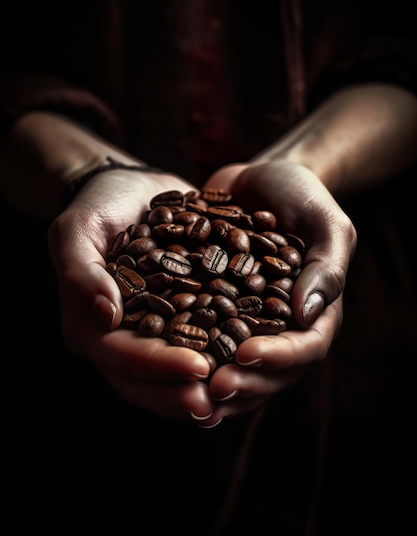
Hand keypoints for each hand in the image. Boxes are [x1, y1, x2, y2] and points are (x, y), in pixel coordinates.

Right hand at [47, 167, 215, 419]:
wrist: (130, 189)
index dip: (157, 366)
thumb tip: (107, 314)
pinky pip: (198, 347)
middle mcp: (119, 337)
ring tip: (240, 394)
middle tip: (220, 402)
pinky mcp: (178, 319)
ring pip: (172, 376)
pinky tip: (251, 367)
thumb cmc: (99, 205)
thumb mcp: (78, 227)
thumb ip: (80, 269)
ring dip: (203, 389)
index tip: (197, 368)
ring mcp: (149, 332)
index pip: (120, 356)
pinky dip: (220, 360)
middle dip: (181, 392)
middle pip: (146, 380)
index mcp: (89, 323)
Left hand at [192, 160, 355, 426]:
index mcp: (314, 311)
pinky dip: (187, 353)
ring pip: (235, 365)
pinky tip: (162, 360)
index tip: (246, 354)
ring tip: (187, 390)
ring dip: (213, 381)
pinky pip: (203, 336)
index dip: (278, 357)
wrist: (260, 178)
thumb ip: (326, 265)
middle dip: (243, 382)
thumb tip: (307, 314)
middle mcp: (280, 325)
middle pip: (269, 370)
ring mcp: (245, 320)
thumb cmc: (301, 195)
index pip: (305, 347)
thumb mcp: (325, 221)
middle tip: (212, 387)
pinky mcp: (213, 308)